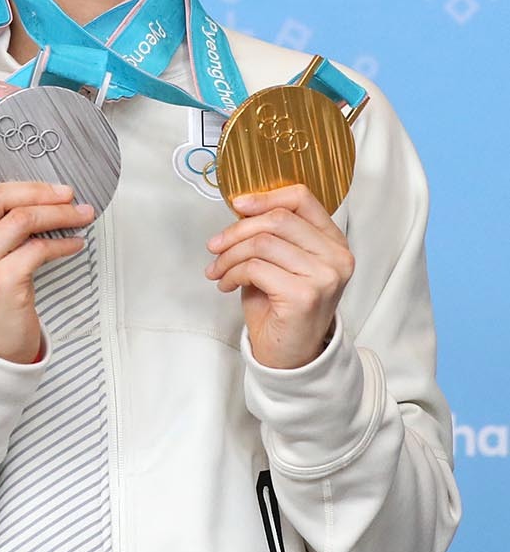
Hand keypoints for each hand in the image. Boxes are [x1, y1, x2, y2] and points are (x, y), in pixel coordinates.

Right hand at [0, 182, 93, 363]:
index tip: (51, 190)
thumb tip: (37, 199)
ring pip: (20, 220)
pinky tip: (73, 244)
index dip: (24, 188)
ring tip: (80, 216)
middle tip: (66, 195)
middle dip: (38, 192)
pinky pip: (37, 249)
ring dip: (59, 214)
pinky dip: (62, 243)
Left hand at [205, 184, 354, 368]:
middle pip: (277, 219)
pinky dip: (232, 273)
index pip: (302, 199)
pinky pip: (255, 268)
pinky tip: (226, 284)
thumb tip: (242, 207)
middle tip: (214, 246)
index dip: (265, 196)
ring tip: (218, 270)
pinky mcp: (305, 295)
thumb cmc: (280, 306)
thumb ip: (271, 233)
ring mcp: (325, 276)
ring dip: (229, 256)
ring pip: (262, 243)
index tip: (237, 205)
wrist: (289, 354)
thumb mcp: (278, 261)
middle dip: (236, 230)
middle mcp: (336, 257)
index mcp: (333, 242)